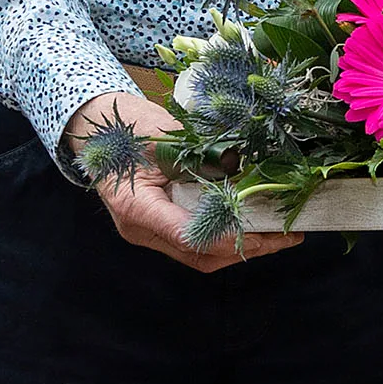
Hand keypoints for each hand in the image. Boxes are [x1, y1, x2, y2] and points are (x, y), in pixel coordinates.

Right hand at [67, 90, 303, 274]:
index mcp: (136, 207)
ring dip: (240, 247)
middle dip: (244, 248)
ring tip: (279, 236)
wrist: (98, 129)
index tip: (262, 234)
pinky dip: (227, 238)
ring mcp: (149, 232)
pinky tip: (254, 228)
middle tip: (283, 238)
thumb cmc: (125, 128)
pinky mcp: (160, 227)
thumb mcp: (160, 134)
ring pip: (199, 255)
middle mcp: (141, 228)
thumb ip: (196, 154)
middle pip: (198, 254)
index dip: (226, 237)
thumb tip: (240, 164)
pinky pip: (196, 242)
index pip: (186, 235)